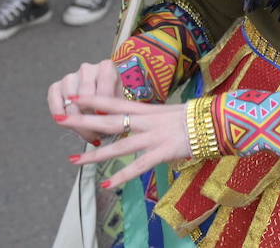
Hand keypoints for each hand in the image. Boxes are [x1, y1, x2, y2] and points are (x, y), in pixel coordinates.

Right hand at [48, 59, 123, 143]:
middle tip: (95, 134)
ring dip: (77, 121)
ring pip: (70, 103)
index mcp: (106, 67)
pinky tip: (70, 124)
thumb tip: (106, 123)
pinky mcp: (56, 86)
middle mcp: (87, 69)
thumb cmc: (111, 97)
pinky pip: (55, 103)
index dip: (102, 106)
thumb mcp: (119, 100)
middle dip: (89, 119)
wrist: (99, 93)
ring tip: (86, 132)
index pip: (103, 88)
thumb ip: (113, 108)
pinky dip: (61, 116)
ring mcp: (70, 77)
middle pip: (85, 97)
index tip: (102, 119)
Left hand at [58, 93, 191, 189]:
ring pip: (119, 146)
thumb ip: (152, 118)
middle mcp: (147, 121)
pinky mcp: (163, 152)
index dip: (94, 99)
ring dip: (95, 155)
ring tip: (74, 161)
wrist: (219, 121)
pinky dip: (122, 176)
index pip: (116, 102)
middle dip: (84, 119)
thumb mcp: (170, 113)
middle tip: (60, 117)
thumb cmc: (197, 118)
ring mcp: (154, 137)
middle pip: (111, 120)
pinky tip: (108, 184)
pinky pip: (139, 166)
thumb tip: (138, 121)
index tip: (74, 95)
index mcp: (149, 110)